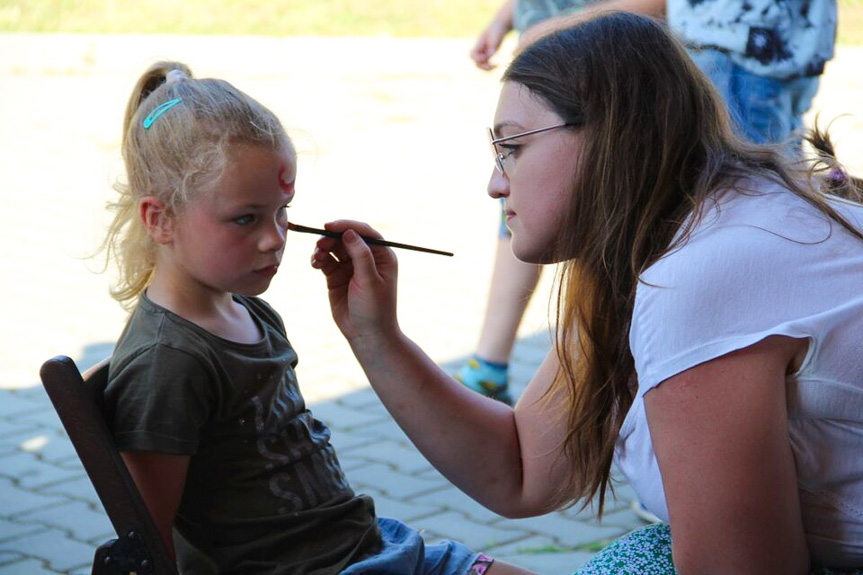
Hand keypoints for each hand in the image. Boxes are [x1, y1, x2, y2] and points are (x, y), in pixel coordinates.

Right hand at [310, 220, 399, 342]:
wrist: (367, 335)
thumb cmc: (375, 309)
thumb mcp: (370, 281)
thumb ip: (361, 255)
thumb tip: (350, 232)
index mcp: (382, 256)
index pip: (364, 232)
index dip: (347, 226)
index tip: (329, 226)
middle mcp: (367, 258)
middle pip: (346, 238)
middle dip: (331, 238)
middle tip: (320, 244)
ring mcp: (351, 267)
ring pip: (334, 248)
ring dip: (323, 248)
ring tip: (317, 258)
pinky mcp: (337, 277)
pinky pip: (326, 261)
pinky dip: (319, 259)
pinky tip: (315, 264)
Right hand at [470, 16, 512, 69]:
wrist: (502, 24)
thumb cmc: (498, 29)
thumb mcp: (495, 36)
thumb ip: (492, 45)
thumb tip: (490, 55)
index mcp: (478, 44)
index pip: (472, 55)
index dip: (478, 58)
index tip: (489, 56)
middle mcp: (480, 49)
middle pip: (476, 63)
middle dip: (483, 66)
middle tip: (494, 66)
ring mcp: (484, 52)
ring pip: (481, 65)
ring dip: (487, 68)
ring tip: (497, 66)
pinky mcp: (490, 54)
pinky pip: (487, 64)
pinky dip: (492, 66)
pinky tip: (499, 64)